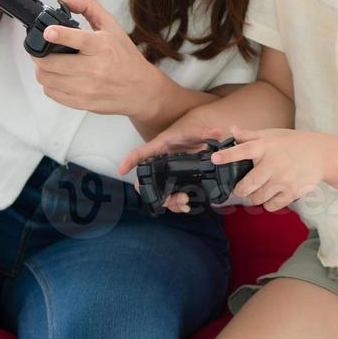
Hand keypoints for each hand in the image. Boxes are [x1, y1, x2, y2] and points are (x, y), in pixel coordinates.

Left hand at [31, 0, 169, 116]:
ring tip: (49, 63)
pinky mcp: (82, 103)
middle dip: (39, 54)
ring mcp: (87, 88)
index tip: (48, 32)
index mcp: (101, 46)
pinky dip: (49, 84)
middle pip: (51, 63)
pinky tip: (58, 77)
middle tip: (41, 50)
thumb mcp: (112, 26)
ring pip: (47, 78)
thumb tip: (65, 0)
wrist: (141, 89)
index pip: (78, 39)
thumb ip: (89, 6)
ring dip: (42, 69)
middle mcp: (94, 68)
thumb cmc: (125, 58)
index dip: (59, 35)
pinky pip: (52, 93)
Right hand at [117, 121, 231, 213]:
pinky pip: (168, 196)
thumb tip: (216, 133)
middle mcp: (157, 163)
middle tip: (171, 198)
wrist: (195, 141)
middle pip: (146, 182)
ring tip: (185, 203)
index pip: (140, 153)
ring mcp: (164, 174)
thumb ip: (204, 132)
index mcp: (158, 148)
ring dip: (169, 202)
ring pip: (157, 192)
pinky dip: (176, 204)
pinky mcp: (173, 182)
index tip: (121, 170)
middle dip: (155, 193)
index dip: (129, 161)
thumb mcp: (194, 132)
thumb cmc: (188, 135)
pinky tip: (187, 206)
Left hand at [212, 125, 328, 211]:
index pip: (242, 150)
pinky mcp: (292, 192)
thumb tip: (231, 130)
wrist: (322, 154)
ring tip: (258, 192)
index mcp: (266, 147)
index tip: (215, 159)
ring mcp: (283, 180)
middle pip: (247, 185)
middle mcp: (273, 163)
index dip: (227, 156)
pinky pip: (271, 205)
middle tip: (241, 189)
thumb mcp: (273, 135)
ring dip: (254, 198)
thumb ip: (250, 135)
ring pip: (257, 198)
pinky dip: (268, 204)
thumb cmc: (293, 143)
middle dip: (240, 190)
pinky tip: (271, 196)